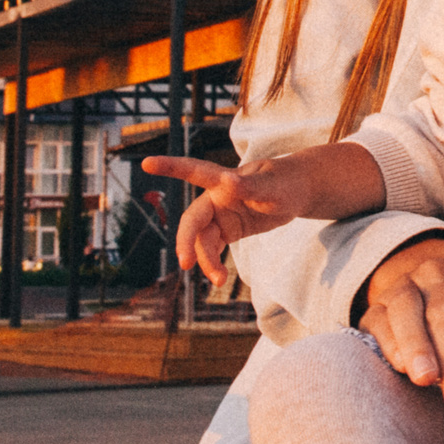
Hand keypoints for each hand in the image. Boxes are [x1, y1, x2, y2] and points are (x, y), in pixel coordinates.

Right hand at [141, 154, 309, 272]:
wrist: (298, 194)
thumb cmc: (285, 183)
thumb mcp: (273, 186)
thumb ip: (250, 185)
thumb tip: (227, 180)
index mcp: (224, 179)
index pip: (194, 171)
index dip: (170, 166)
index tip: (146, 163)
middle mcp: (216, 197)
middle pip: (193, 220)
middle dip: (187, 241)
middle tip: (185, 263)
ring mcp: (220, 215)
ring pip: (202, 240)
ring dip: (206, 260)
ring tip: (219, 280)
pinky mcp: (227, 230)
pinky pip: (212, 248)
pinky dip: (213, 263)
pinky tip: (219, 278)